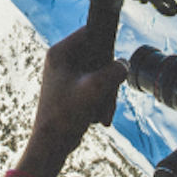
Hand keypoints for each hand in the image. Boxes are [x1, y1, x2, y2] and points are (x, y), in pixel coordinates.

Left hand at [29, 27, 128, 158]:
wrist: (52, 144)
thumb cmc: (66, 114)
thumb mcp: (95, 88)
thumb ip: (114, 71)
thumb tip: (124, 64)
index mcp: (60, 52)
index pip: (90, 32)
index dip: (105, 45)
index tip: (113, 63)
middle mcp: (62, 60)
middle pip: (99, 56)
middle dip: (109, 80)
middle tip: (109, 97)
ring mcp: (67, 75)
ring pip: (100, 74)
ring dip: (107, 94)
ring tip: (103, 112)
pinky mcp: (73, 89)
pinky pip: (96, 87)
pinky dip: (101, 101)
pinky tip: (99, 116)